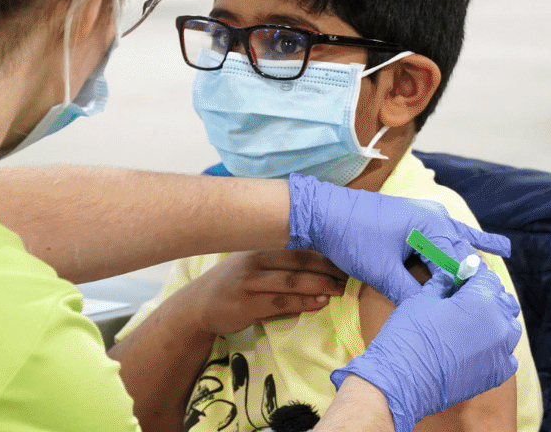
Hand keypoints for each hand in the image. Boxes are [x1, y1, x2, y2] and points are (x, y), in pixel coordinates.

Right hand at [179, 249, 348, 336]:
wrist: (198, 306)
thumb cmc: (232, 286)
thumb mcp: (252, 268)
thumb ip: (279, 266)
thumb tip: (318, 266)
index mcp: (257, 248)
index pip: (296, 245)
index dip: (324, 250)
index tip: (347, 255)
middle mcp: (253, 261)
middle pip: (298, 260)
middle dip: (328, 267)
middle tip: (352, 273)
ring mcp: (249, 282)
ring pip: (292, 280)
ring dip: (320, 284)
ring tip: (341, 289)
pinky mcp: (247, 303)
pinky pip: (282, 302)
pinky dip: (305, 302)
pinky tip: (320, 302)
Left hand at [288, 173, 510, 304]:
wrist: (321, 211)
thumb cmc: (350, 238)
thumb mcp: (381, 272)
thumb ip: (410, 294)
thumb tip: (431, 316)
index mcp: (431, 228)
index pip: (460, 267)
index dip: (466, 291)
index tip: (479, 311)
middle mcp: (434, 217)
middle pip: (463, 253)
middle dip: (477, 274)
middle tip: (500, 294)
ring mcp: (425, 215)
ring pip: (458, 241)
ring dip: (476, 255)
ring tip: (503, 262)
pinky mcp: (414, 218)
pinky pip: (447, 233)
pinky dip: (466, 241)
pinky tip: (493, 246)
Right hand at [331, 272, 523, 431]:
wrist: (403, 380)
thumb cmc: (409, 335)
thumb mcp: (421, 299)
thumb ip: (442, 285)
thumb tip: (450, 278)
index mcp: (481, 300)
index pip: (488, 277)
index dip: (474, 275)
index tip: (463, 277)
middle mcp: (499, 324)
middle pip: (505, 301)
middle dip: (488, 296)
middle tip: (465, 300)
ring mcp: (502, 351)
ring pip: (510, 328)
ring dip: (496, 322)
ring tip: (472, 325)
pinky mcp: (498, 373)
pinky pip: (507, 355)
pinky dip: (496, 349)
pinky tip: (476, 349)